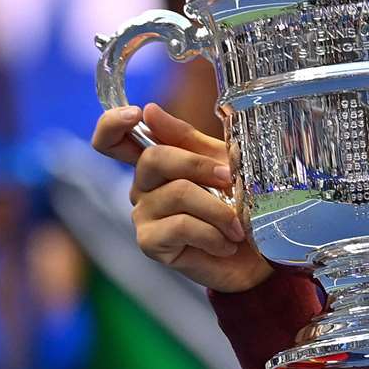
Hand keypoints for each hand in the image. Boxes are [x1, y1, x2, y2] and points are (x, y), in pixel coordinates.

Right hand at [90, 102, 271, 292]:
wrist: (257, 257)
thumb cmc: (239, 207)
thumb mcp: (220, 163)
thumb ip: (187, 139)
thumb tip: (150, 111)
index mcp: (156, 164)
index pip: (112, 140)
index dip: (112, 124)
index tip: (136, 114)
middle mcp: (142, 187)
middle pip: (154, 158)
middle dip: (199, 165)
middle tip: (231, 179)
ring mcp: (143, 215)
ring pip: (177, 193)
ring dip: (219, 209)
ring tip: (238, 227)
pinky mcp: (150, 243)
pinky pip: (181, 226)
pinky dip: (213, 234)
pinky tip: (225, 244)